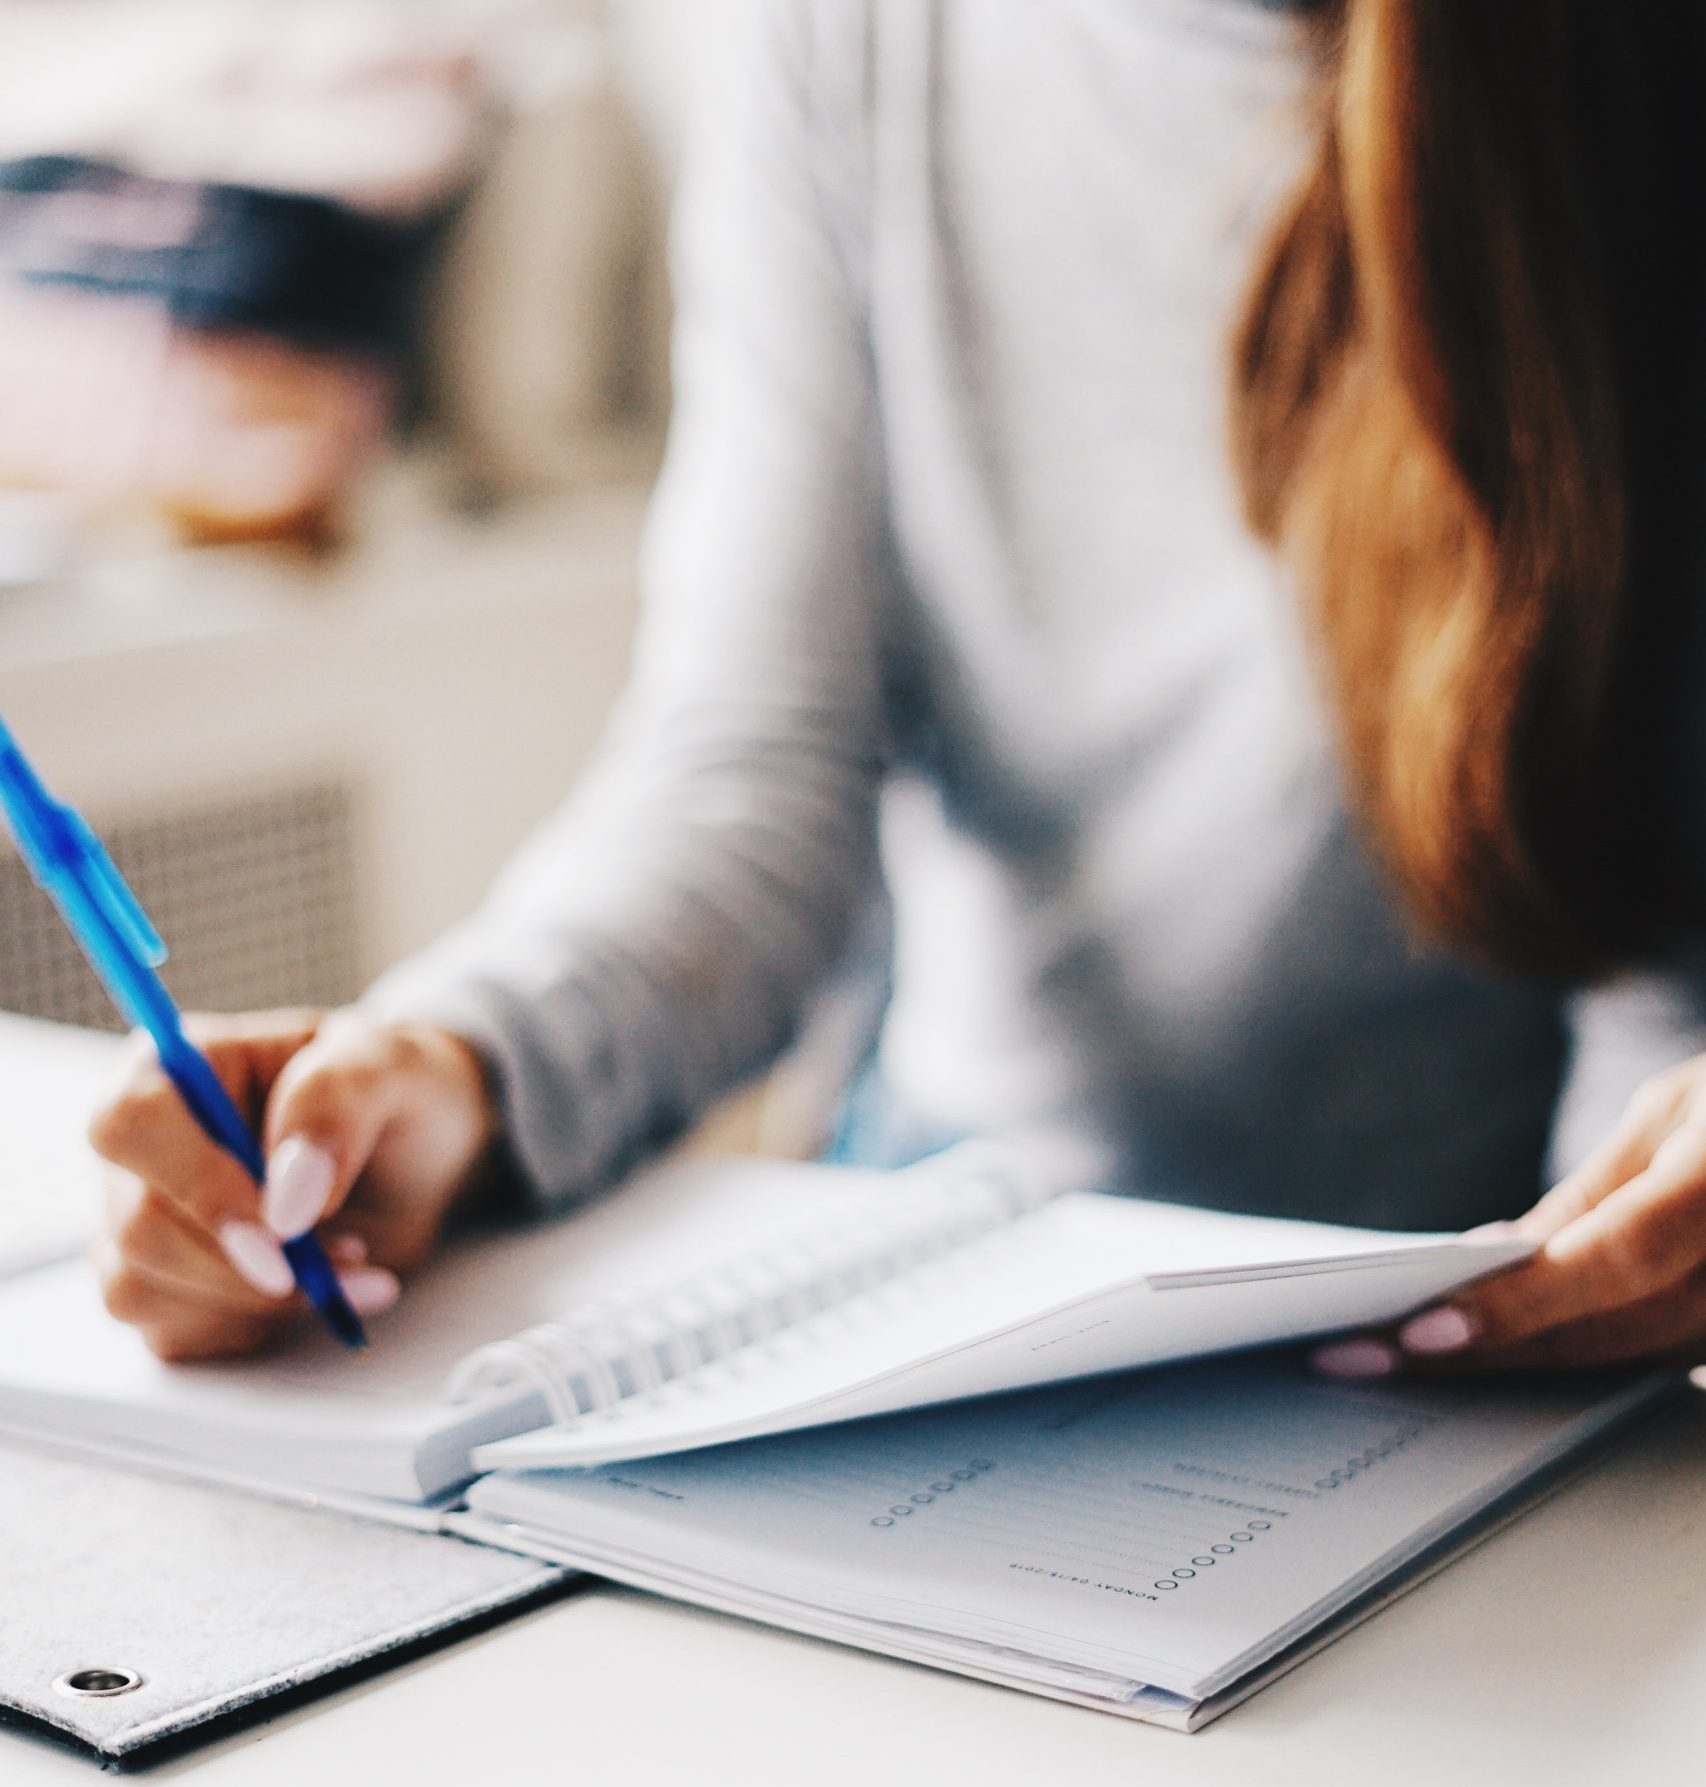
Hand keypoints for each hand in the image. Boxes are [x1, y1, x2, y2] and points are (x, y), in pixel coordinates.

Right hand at [89, 1007, 500, 1360]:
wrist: (419, 1152)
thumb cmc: (395, 1091)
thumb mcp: (389, 1066)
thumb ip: (335, 1106)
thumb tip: (287, 1199)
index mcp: (178, 1065)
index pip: (131, 1124)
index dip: (197, 1185)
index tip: (283, 1229)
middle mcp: (146, 1145)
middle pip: (138, 1225)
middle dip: (248, 1263)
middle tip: (350, 1253)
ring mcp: (145, 1218)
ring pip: (143, 1289)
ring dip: (259, 1300)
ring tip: (348, 1260)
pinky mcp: (165, 1284)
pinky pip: (172, 1331)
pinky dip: (254, 1326)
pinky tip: (314, 1290)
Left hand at [1311, 1055, 1705, 1380]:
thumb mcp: (1676, 1112)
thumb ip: (1596, 1193)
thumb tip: (1500, 1256)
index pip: (1618, 1258)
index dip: (1520, 1303)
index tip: (1421, 1332)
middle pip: (1610, 1330)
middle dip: (1483, 1351)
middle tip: (1364, 1358)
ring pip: (1630, 1362)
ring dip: (1516, 1369)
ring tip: (1402, 1364)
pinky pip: (1661, 1364)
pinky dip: (1577, 1361)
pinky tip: (1497, 1358)